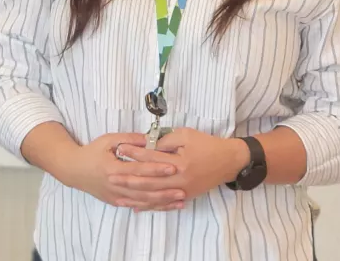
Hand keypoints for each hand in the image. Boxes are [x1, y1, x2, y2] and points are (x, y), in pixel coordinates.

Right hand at [56, 132, 186, 210]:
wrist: (74, 170)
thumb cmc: (92, 152)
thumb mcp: (108, 140)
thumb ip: (129, 139)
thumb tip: (150, 138)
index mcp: (112, 168)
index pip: (138, 170)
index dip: (156, 169)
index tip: (173, 167)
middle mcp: (114, 185)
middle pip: (143, 189)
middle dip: (164, 190)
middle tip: (183, 189)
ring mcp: (115, 196)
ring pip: (142, 201)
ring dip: (162, 201)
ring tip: (180, 200)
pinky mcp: (116, 202)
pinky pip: (137, 206)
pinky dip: (152, 206)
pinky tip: (166, 206)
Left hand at [115, 128, 248, 202]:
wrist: (228, 161)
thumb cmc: (207, 144)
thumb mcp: (186, 135)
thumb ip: (166, 140)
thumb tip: (147, 145)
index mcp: (179, 162)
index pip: (151, 157)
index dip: (134, 152)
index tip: (119, 149)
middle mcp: (179, 180)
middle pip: (148, 180)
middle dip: (128, 177)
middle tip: (111, 174)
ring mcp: (182, 191)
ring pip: (153, 195)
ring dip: (135, 195)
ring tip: (118, 193)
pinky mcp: (184, 196)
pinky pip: (163, 204)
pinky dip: (149, 205)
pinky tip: (136, 206)